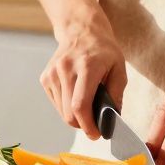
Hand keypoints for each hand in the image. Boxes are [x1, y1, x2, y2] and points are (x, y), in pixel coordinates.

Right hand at [41, 14, 126, 137]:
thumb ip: (117, 94)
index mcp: (87, 66)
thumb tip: (111, 119)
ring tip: (87, 105)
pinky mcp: (45, 77)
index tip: (96, 134)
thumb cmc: (104, 50)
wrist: (81, 30)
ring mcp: (52, 73)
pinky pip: (56, 103)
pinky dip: (66, 106)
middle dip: (82, 125)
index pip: (81, 105)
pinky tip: (76, 94)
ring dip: (75, 116)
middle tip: (94, 125)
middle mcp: (65, 69)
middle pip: (69, 113)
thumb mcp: (119, 68)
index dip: (87, 125)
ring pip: (61, 111)